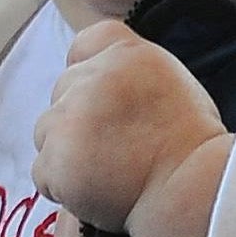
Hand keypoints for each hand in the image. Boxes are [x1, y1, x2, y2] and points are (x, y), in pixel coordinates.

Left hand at [32, 19, 231, 230]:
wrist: (191, 191)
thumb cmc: (192, 147)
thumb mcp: (171, 84)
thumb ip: (130, 75)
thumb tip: (104, 84)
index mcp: (125, 55)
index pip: (84, 44)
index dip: (88, 71)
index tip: (101, 98)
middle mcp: (91, 78)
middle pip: (63, 92)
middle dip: (80, 120)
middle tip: (115, 148)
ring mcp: (68, 118)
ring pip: (47, 132)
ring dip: (67, 153)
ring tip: (108, 173)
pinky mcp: (54, 158)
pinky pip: (44, 172)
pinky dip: (62, 186)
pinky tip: (97, 192)